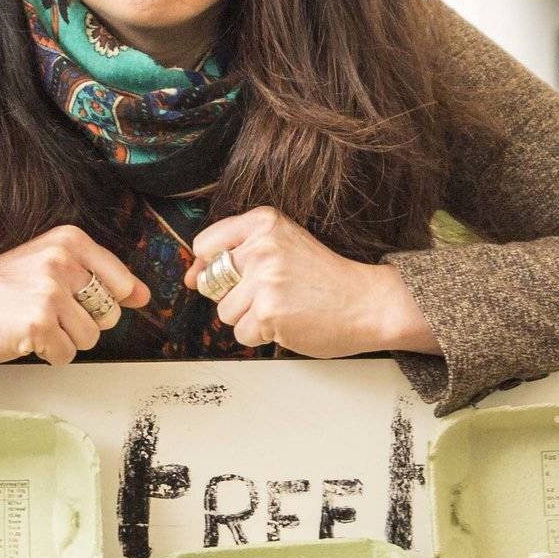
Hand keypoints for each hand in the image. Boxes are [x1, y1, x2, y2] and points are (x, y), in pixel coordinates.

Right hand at [0, 225, 150, 365]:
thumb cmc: (2, 287)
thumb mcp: (51, 265)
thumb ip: (100, 276)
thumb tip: (143, 296)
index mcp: (70, 241)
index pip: (121, 282)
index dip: (104, 302)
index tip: (77, 301)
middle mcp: (62, 261)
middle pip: (108, 314)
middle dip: (83, 323)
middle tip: (48, 313)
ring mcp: (50, 291)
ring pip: (90, 338)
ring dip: (65, 340)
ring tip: (36, 324)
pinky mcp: (38, 322)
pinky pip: (67, 355)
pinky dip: (48, 354)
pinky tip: (26, 337)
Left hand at [188, 207, 437, 357]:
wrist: (367, 302)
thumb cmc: (325, 278)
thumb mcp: (283, 246)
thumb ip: (236, 253)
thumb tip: (191, 278)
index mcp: (263, 221)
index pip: (206, 244)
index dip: (213, 266)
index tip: (236, 275)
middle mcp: (261, 246)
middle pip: (212, 282)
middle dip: (234, 295)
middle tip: (271, 293)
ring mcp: (264, 280)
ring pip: (224, 312)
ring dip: (249, 318)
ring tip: (283, 307)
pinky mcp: (268, 312)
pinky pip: (241, 333)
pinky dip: (261, 335)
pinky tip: (288, 322)